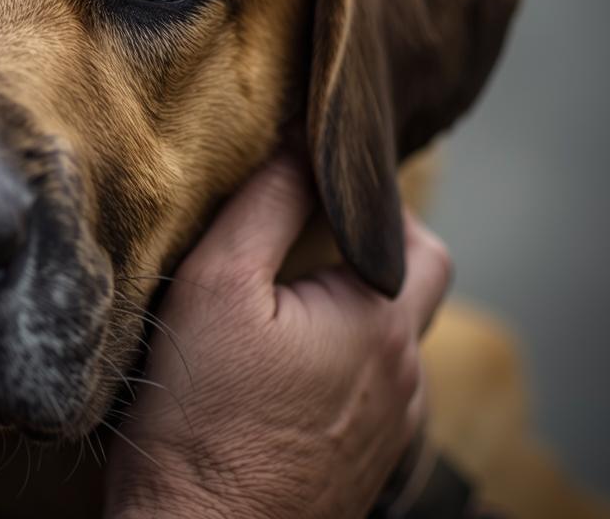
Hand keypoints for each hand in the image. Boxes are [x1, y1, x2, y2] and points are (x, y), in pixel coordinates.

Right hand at [103, 158, 452, 518]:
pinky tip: (273, 376)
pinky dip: (333, 370)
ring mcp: (391, 430)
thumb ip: (266, 204)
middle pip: (407, 289)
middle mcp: (404, 379)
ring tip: (270, 313)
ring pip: (385, 346)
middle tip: (292, 246)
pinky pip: (366, 396)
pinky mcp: (364, 467)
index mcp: (379, 324)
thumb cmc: (196, 420)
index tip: (306, 193)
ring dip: (343, 318)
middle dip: (359, 257)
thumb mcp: (214, 286)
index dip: (364, 206)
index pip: (413, 236)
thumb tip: (301, 141)